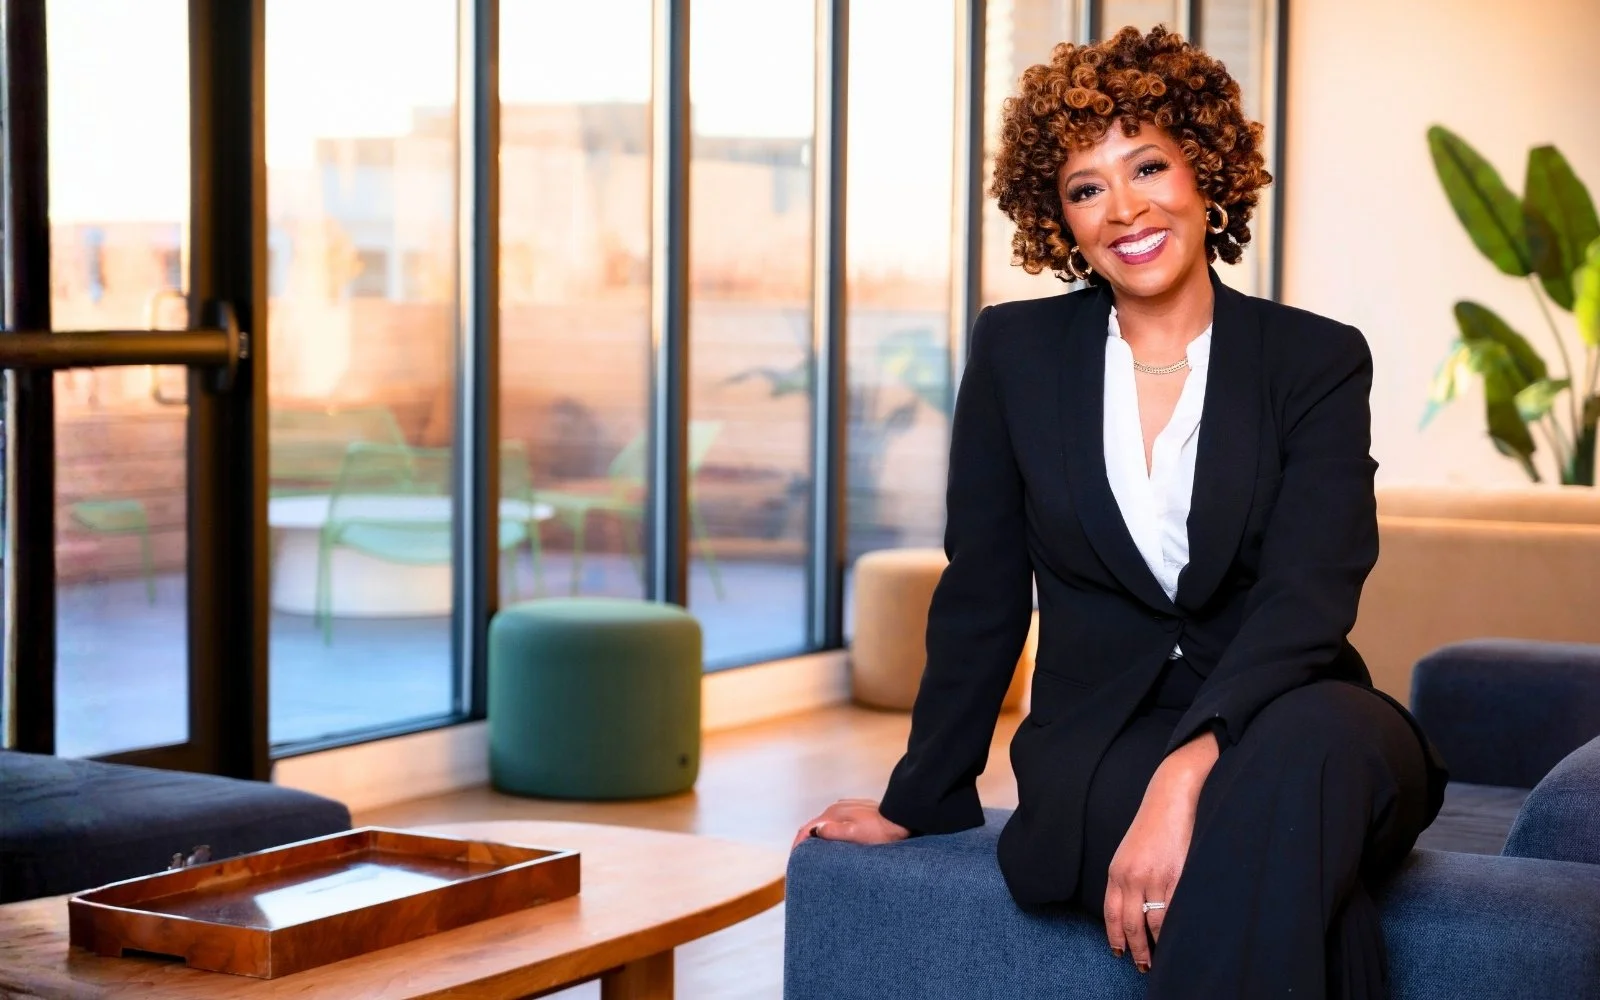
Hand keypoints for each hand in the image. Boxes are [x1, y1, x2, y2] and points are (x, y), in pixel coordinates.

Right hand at [791, 798, 909, 849]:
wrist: (900, 818)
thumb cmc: (880, 830)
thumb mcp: (855, 834)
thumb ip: (834, 831)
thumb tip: (815, 831)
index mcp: (833, 814)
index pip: (807, 829)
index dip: (798, 844)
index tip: (794, 858)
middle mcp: (836, 808)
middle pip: (813, 825)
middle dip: (804, 841)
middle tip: (800, 858)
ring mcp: (846, 807)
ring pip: (824, 823)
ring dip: (816, 836)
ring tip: (814, 852)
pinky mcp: (854, 810)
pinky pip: (835, 822)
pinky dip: (828, 832)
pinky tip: (833, 841)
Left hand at [1103, 734, 1217, 972]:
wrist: (1171, 796)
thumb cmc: (1154, 824)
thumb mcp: (1131, 851)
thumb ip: (1129, 878)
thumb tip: (1134, 908)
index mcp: (1116, 871)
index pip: (1111, 913)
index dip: (1115, 936)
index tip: (1119, 952)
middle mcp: (1130, 877)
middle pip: (1129, 925)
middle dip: (1136, 950)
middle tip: (1143, 966)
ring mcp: (1153, 878)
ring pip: (1152, 924)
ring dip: (1156, 945)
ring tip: (1161, 958)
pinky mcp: (1176, 875)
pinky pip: (1173, 911)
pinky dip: (1174, 929)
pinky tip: (1177, 939)